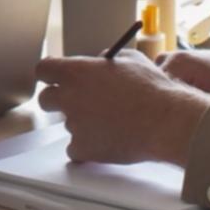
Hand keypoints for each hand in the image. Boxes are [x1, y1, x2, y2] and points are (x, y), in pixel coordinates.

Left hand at [36, 50, 209, 165]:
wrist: (166, 122)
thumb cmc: (153, 90)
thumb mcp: (131, 60)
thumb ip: (107, 60)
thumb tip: (99, 63)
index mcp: (77, 71)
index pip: (43, 70)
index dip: (50, 75)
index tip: (57, 79)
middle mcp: (69, 97)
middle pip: (45, 100)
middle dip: (58, 101)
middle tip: (78, 104)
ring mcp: (74, 124)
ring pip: (67, 124)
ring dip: (82, 124)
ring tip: (111, 123)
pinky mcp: (82, 148)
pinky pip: (75, 149)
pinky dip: (87, 148)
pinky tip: (107, 141)